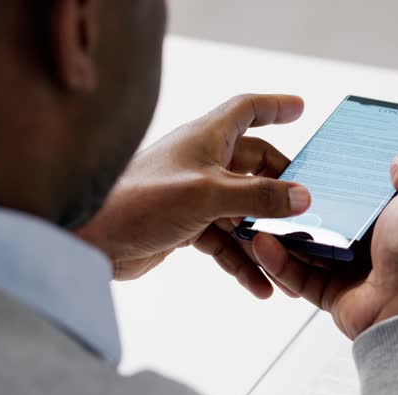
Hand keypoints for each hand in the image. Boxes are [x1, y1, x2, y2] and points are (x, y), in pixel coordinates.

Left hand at [77, 94, 310, 296]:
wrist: (90, 240)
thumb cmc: (138, 201)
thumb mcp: (208, 196)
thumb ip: (258, 197)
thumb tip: (302, 198)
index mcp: (206, 139)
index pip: (246, 110)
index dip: (274, 107)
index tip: (300, 108)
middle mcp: (202, 162)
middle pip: (254, 166)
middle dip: (282, 187)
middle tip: (308, 204)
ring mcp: (195, 195)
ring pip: (242, 211)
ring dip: (264, 235)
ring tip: (288, 260)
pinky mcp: (186, 225)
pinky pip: (224, 241)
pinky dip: (241, 261)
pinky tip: (259, 285)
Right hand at [252, 157, 397, 339]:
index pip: (369, 194)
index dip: (348, 178)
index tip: (321, 160)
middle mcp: (378, 245)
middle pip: (333, 217)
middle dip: (306, 203)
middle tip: (279, 183)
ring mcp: (352, 270)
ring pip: (309, 245)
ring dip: (284, 230)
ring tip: (259, 211)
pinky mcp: (331, 292)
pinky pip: (298, 273)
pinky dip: (278, 259)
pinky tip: (261, 241)